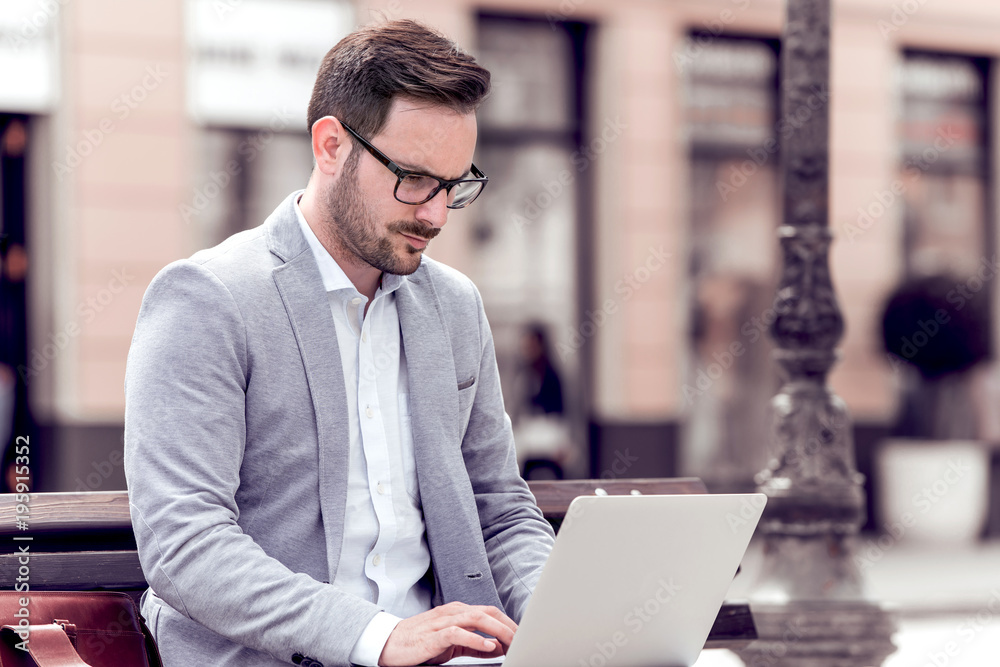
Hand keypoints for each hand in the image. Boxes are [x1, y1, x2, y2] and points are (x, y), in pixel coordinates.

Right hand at [378, 601, 516, 665]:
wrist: (389, 644)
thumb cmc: (420, 642)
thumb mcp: (452, 643)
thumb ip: (475, 644)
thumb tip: (498, 647)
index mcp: (458, 612)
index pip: (490, 612)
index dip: (508, 622)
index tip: (523, 636)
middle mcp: (452, 612)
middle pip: (487, 612)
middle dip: (508, 625)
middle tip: (523, 639)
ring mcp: (442, 622)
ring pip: (476, 619)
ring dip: (498, 630)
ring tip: (513, 641)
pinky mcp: (433, 635)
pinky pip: (458, 633)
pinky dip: (476, 639)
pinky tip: (489, 646)